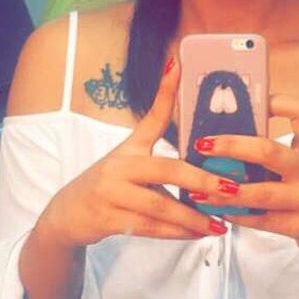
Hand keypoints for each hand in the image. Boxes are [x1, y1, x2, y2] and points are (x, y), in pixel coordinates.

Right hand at [42, 58, 231, 247]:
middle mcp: (120, 166)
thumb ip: (160, 156)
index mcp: (129, 148)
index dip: (165, 90)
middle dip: (202, 180)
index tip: (177, 64)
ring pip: (161, 206)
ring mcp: (112, 192)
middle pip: (167, 170)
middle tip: (230, 189)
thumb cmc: (109, 185)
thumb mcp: (129, 161)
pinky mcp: (109, 219)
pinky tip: (196, 234)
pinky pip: (150, 228)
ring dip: (193, 217)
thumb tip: (198, 149)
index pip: (152, 115)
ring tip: (219, 224)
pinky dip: (176, 233)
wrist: (67, 214)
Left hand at [186, 95, 298, 264]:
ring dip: (225, 190)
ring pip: (261, 192)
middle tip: (203, 145)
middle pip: (268, 150)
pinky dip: (237, 215)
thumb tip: (222, 139)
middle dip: (231, 146)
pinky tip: (218, 211)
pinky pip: (263, 220)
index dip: (276, 101)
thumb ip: (273, 153)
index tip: (249, 100)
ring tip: (198, 188)